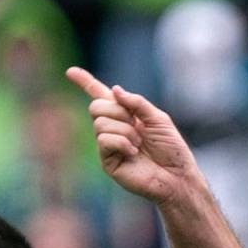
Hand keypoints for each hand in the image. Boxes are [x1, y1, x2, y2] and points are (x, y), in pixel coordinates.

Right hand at [65, 66, 200, 204]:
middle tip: (136, 125)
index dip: (86, 83)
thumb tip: (114, 90)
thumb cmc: (172, 150)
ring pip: (100, 123)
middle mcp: (114, 128)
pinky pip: (104, 140)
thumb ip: (137, 103)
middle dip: (118, 112)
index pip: (102, 96)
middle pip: (96, 106)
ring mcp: (108, 145)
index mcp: (126, 116)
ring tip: (139, 144)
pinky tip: (133, 153)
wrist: (176, 176)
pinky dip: (122, 142)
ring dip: (125, 131)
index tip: (71, 71)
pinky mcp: (107, 160)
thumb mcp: (159, 120)